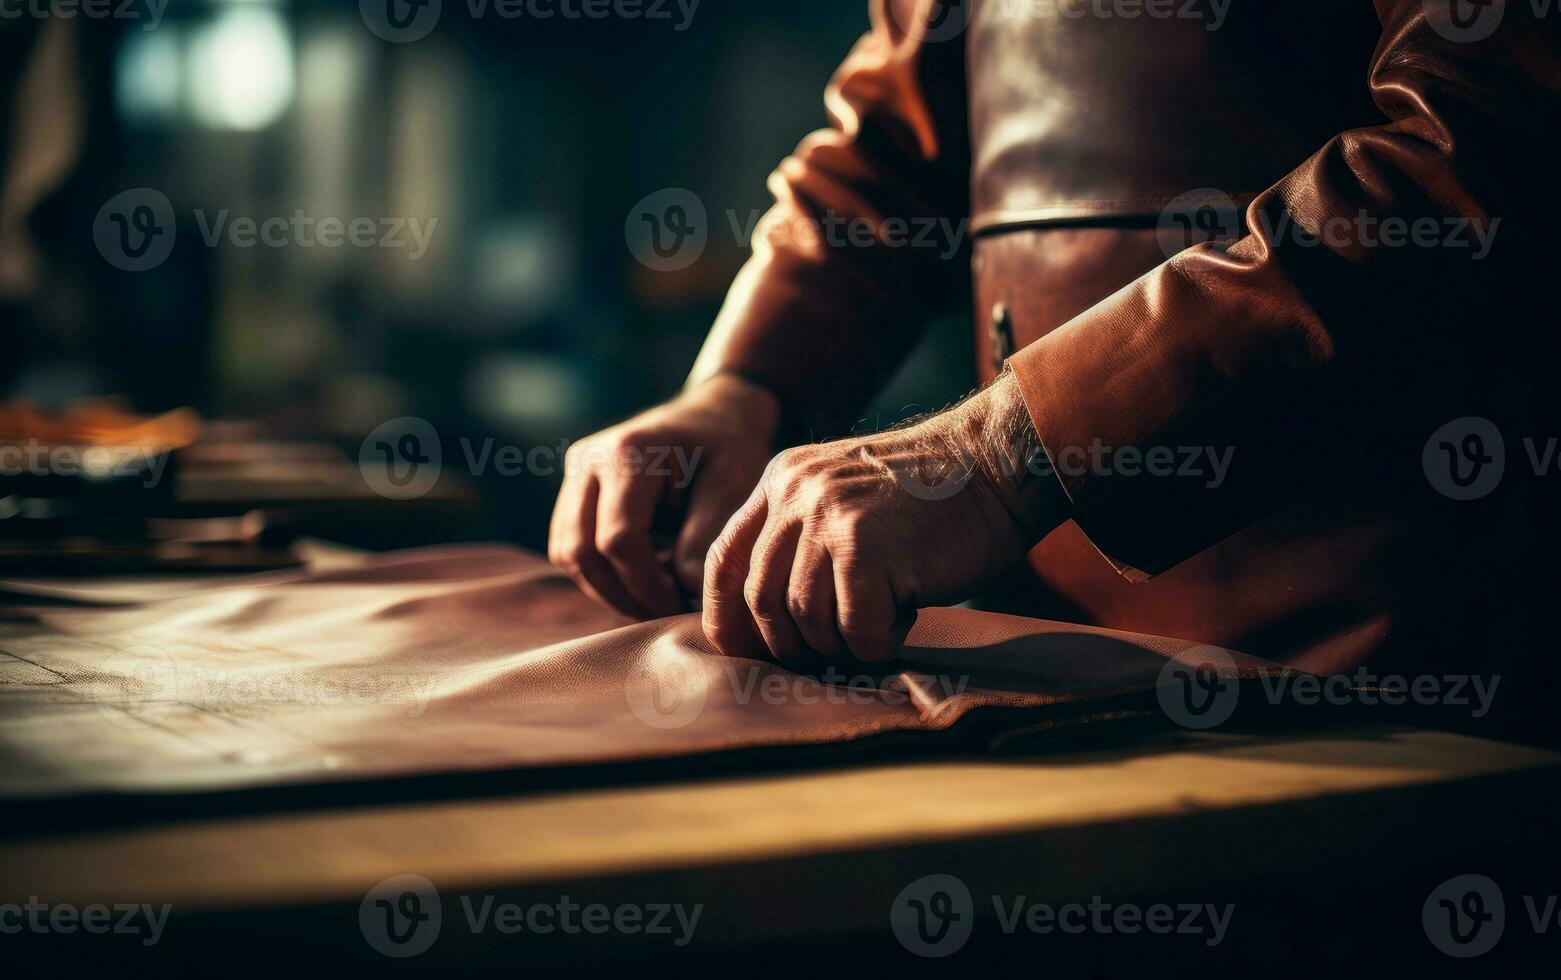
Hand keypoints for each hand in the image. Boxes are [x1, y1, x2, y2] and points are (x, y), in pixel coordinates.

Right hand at [549, 375, 779, 618]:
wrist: (712, 416)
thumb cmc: (728, 449)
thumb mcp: (732, 487)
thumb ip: (705, 539)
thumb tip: (685, 594)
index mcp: (627, 452)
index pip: (619, 539)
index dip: (647, 585)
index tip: (680, 606)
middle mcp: (589, 459)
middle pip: (580, 551)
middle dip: (622, 593)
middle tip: (665, 613)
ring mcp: (574, 474)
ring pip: (568, 554)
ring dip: (607, 588)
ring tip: (655, 599)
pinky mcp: (574, 490)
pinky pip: (570, 546)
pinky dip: (600, 573)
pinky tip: (641, 580)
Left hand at [702, 373, 1060, 664]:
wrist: (1000, 465)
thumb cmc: (934, 500)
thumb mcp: (848, 499)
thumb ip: (803, 539)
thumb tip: (768, 623)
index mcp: (783, 480)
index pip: (724, 559)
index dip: (727, 617)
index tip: (747, 651)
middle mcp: (796, 492)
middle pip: (759, 598)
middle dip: (791, 643)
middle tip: (835, 650)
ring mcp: (830, 516)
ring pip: (805, 619)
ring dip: (844, 641)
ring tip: (884, 620)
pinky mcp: (867, 546)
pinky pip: (855, 628)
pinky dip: (879, 641)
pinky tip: (906, 616)